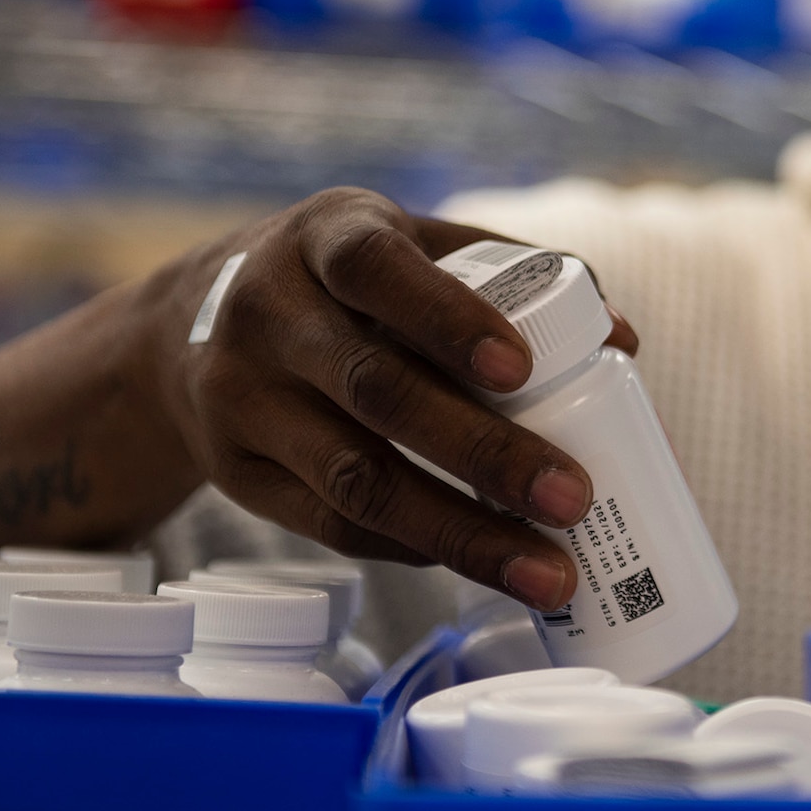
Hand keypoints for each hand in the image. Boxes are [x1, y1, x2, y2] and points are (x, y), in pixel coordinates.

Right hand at [157, 188, 633, 609]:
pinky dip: (413, 549)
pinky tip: (479, 563)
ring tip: (547, 570)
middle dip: (484, 453)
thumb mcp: (411, 246)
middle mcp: (270, 314)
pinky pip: (332, 526)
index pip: (379, 273)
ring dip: (460, 533)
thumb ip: (512, 275)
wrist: (189, 325)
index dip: (448, 319)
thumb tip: (621, 338)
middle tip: (572, 497)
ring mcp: (241, 399)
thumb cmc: (347, 282)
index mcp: (325, 240)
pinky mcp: (235, 474)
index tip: (522, 370)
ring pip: (355, 479)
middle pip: (378, 391)